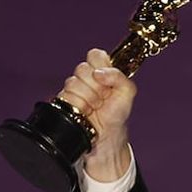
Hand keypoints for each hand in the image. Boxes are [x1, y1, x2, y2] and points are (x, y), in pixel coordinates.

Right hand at [57, 48, 136, 180]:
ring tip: (94, 108)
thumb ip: (119, 76)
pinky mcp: (63, 100)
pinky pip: (66, 96)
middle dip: (96, 86)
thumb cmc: (117, 114)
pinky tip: (85, 112)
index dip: (99, 65)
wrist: (106, 136)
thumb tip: (99, 72)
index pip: (94, 55)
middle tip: (103, 98)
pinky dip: (79, 106)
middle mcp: (86, 78)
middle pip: (82, 68)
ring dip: (88, 98)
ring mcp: (73, 89)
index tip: (105, 80)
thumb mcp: (127, 93)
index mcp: (101, 71)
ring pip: (73, 82)